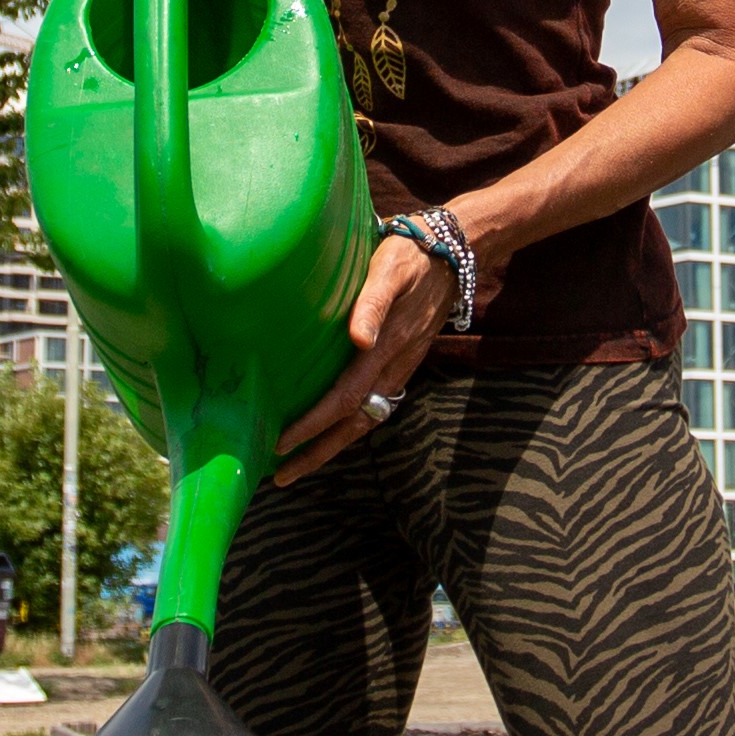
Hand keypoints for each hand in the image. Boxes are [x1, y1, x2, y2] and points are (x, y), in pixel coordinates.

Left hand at [272, 232, 446, 482]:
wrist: (453, 257)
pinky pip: (373, 407)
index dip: (312, 425)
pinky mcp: (402, 366)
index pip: (344, 399)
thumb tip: (359, 340)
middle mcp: (394, 369)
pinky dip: (348, 426)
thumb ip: (373, 303)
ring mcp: (400, 371)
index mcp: (386, 349)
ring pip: (364, 420)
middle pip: (353, 425)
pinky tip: (331, 430)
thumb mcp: (389, 270)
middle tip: (282, 478)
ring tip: (299, 464)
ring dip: (332, 446)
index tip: (281, 444)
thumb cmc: (410, 258)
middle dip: (317, 454)